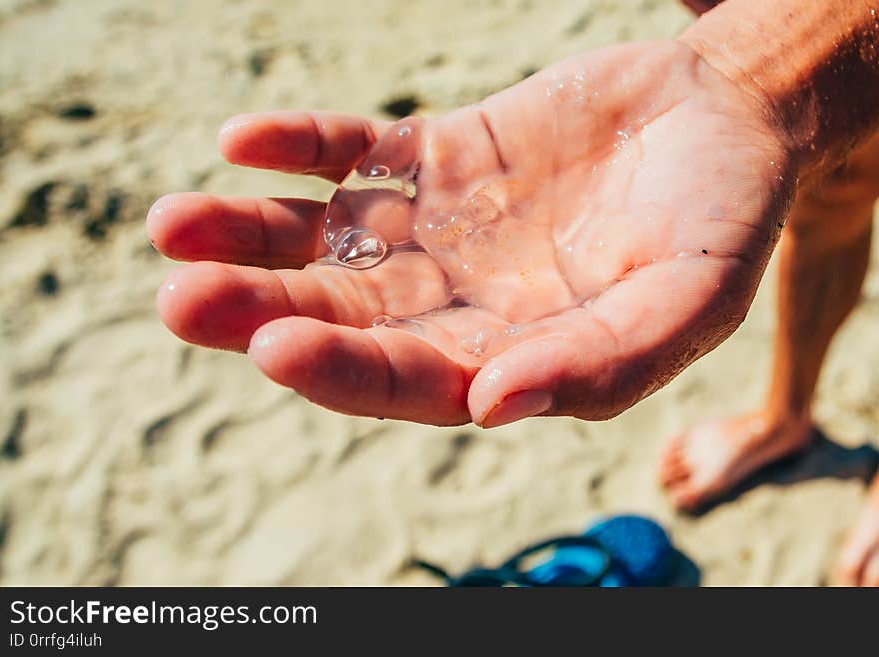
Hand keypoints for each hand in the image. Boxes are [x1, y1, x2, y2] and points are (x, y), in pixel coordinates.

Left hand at [148, 40, 793, 426]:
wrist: (725, 116)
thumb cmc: (724, 215)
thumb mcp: (691, 296)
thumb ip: (606, 361)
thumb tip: (491, 406)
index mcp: (508, 355)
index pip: (405, 381)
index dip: (341, 371)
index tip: (272, 347)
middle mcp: (455, 303)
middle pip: (340, 320)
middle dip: (259, 314)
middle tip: (182, 300)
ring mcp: (435, 229)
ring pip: (323, 245)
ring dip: (248, 238)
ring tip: (173, 225)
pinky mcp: (432, 156)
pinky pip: (349, 154)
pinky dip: (297, 148)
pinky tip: (245, 141)